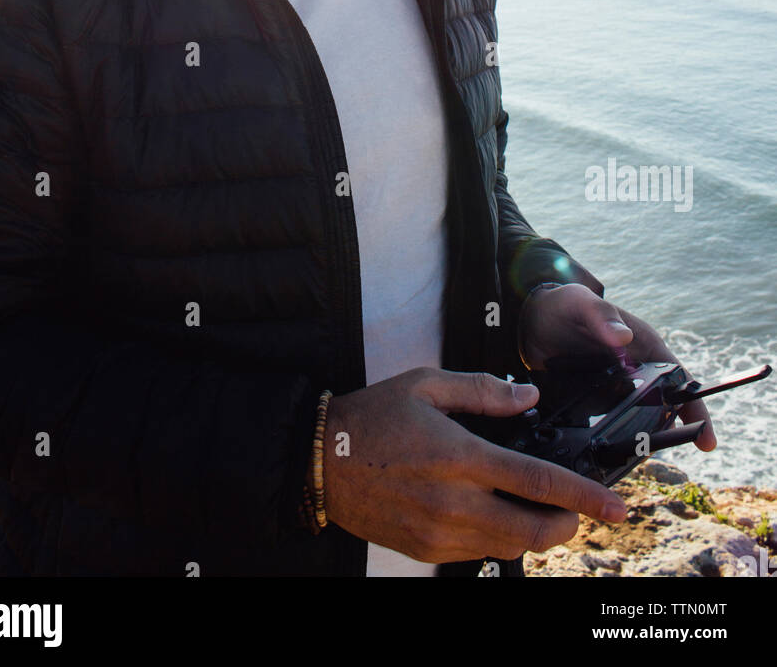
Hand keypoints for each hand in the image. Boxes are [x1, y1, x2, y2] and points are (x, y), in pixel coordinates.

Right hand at [320, 367, 626, 563]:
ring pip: (511, 547)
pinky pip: (479, 553)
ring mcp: (441, 533)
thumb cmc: (374, 417)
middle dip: (569, 525)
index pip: (539, 483)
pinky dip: (500, 538)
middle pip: (534, 531)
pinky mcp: (427, 550)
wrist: (322, 463)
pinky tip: (497, 514)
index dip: (584, 498)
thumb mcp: (426, 385)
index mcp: (460, 456)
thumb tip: (529, 395)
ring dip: (535, 533)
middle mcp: (455, 502)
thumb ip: (483, 390)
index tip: (616, 507)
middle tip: (582, 511)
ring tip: (540, 510)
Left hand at [518, 282, 716, 451]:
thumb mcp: (580, 304)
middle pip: (664, 403)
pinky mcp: (596, 399)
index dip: (694, 406)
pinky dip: (616, 437)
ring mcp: (617, 386)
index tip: (706, 438)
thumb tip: (624, 337)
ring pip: (640, 417)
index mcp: (643, 344)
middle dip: (675, 428)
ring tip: (643, 459)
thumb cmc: (562, 305)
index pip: (678, 377)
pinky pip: (612, 422)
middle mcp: (636, 368)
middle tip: (678, 455)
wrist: (529, 320)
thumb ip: (600, 316)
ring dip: (645, 436)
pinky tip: (611, 457)